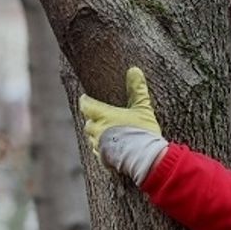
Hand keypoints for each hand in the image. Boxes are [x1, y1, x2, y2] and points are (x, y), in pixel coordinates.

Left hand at [78, 67, 168, 185]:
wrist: (145, 159)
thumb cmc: (143, 131)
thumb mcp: (143, 108)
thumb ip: (137, 89)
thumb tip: (134, 70)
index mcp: (102, 115)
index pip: (85, 105)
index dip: (85, 101)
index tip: (87, 98)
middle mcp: (96, 130)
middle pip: (88, 122)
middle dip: (94, 120)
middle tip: (103, 117)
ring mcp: (98, 146)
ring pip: (92, 138)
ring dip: (98, 135)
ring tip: (110, 133)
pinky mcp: (103, 160)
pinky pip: (99, 152)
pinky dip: (104, 148)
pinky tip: (115, 148)